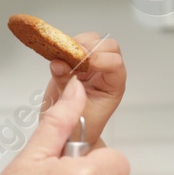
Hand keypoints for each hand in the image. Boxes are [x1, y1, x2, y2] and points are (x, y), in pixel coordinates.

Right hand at [44, 31, 124, 146]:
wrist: (68, 134)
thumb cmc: (79, 129)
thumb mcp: (72, 110)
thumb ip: (66, 85)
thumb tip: (58, 63)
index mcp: (113, 86)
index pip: (115, 63)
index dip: (100, 59)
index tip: (84, 63)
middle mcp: (106, 73)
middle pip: (108, 46)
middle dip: (90, 47)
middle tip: (72, 55)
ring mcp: (92, 66)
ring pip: (92, 40)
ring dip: (77, 44)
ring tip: (63, 58)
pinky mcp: (76, 62)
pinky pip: (74, 45)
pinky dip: (65, 46)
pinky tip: (58, 57)